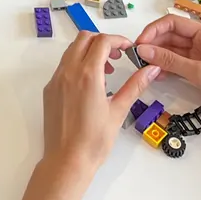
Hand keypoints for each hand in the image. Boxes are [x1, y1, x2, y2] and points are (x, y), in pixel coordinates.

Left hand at [42, 32, 160, 175]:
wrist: (67, 160)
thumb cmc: (94, 140)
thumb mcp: (119, 111)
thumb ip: (135, 86)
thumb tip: (150, 70)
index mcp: (86, 75)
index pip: (101, 41)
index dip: (117, 40)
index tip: (128, 49)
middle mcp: (68, 72)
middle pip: (83, 39)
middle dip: (102, 42)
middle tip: (117, 56)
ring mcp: (55, 80)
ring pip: (71, 51)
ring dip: (89, 52)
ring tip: (106, 72)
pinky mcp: (49, 90)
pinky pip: (63, 66)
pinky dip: (77, 65)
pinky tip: (90, 85)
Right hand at [134, 15, 200, 136]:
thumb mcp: (200, 73)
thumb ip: (170, 60)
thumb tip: (143, 50)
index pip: (174, 23)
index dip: (154, 30)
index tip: (139, 43)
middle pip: (171, 36)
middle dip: (153, 44)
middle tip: (137, 57)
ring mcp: (200, 58)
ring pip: (172, 51)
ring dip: (157, 57)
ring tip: (143, 67)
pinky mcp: (199, 72)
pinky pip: (177, 65)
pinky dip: (165, 68)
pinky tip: (155, 75)